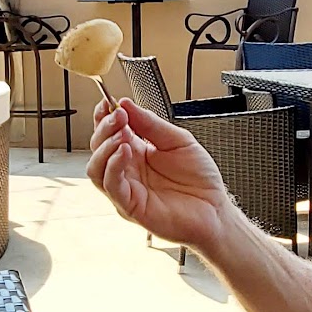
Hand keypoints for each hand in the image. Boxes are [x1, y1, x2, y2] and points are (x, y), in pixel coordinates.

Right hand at [85, 97, 232, 251]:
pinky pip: (111, 186)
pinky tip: (125, 151)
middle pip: (98, 147)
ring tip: (122, 133)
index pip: (108, 132)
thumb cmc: (200, 180)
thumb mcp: (178, 140)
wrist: (215, 209)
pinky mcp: (130, 206)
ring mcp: (127, 188)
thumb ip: (151, 124)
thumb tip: (126, 104)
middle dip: (105, 127)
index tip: (107, 101)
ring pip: (96, 168)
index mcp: (136, 152)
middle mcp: (127, 170)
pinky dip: (113, 166)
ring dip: (104, 147)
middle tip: (119, 115)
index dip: (103, 116)